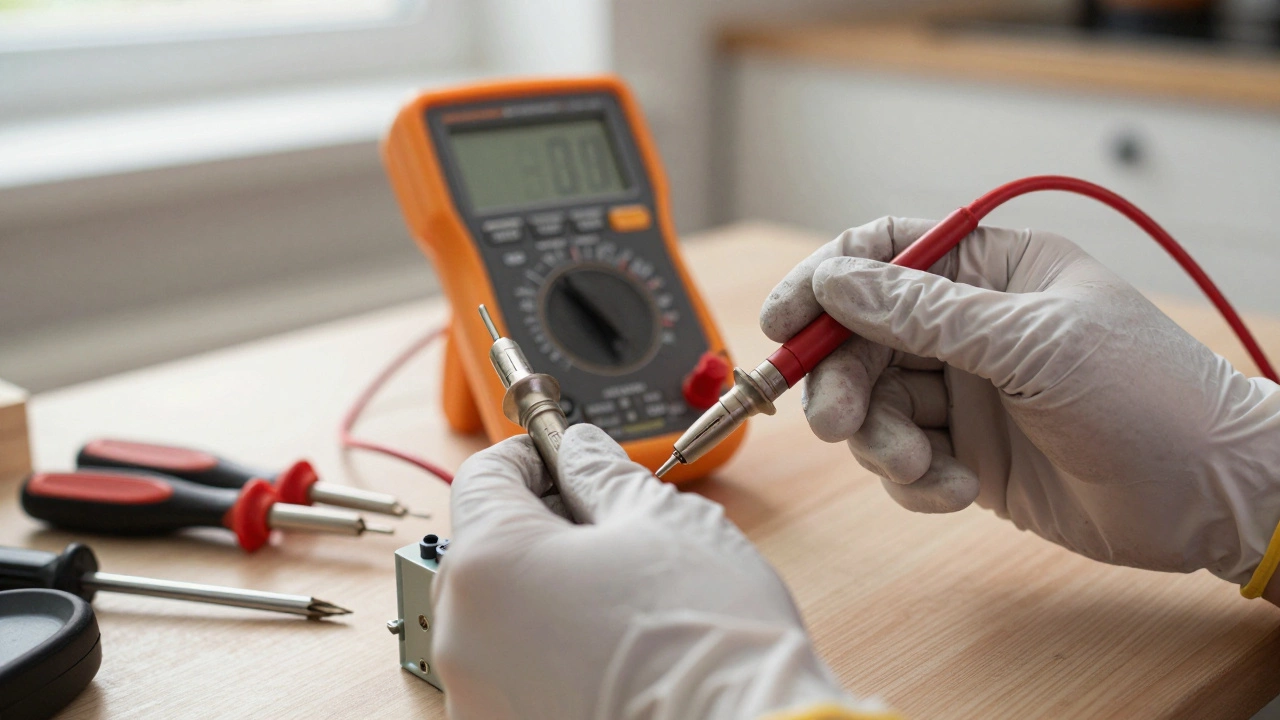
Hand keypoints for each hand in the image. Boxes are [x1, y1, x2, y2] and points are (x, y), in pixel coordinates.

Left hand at [433, 425, 887, 719]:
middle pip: (489, 550)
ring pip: (502, 617)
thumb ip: (602, 473)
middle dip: (544, 525)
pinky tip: (615, 649)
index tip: (566, 455)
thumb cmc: (705, 636)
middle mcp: (463, 636)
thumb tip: (579, 451)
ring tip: (624, 595)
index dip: (532, 453)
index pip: (485, 476)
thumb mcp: (661, 520)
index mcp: (490, 563)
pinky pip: (516, 674)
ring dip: (548, 591)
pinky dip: (553, 653)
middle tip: (611, 523)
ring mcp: (479, 697)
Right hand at [760, 217, 1279, 586]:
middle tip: (838, 423)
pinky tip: (959, 492)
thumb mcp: (1033, 344)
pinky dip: (913, 480)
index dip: (825, 280)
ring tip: (920, 467)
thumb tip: (835, 281)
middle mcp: (972, 326)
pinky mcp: (966, 452)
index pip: (884, 252)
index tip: (783, 321)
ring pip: (874, 402)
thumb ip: (925, 313)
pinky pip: (902, 458)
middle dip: (843, 380)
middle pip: (862, 336)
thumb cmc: (1148, 397)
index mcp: (993, 271)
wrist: (1210, 497)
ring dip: (880, 439)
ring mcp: (967, 391)